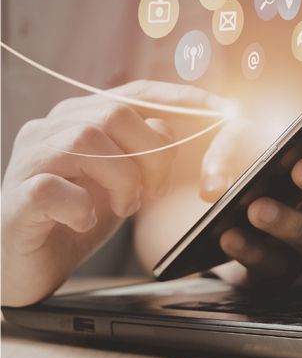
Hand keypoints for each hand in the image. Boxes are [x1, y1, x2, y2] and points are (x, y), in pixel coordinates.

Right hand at [0, 81, 228, 305]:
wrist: (23, 264)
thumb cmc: (75, 218)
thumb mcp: (123, 181)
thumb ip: (145, 154)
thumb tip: (177, 132)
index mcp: (80, 119)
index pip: (136, 93)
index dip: (182, 99)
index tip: (225, 111)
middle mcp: (50, 129)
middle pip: (115, 115)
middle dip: (151, 156)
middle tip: (151, 193)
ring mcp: (28, 161)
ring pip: (86, 142)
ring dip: (121, 179)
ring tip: (122, 207)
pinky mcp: (17, 199)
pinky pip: (54, 187)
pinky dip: (83, 206)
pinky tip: (87, 220)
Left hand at [203, 122, 301, 285]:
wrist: (206, 229)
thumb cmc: (234, 179)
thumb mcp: (228, 151)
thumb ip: (227, 154)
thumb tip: (218, 185)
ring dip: (289, 223)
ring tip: (257, 209)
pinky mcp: (276, 273)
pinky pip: (272, 267)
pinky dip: (251, 251)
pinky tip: (229, 235)